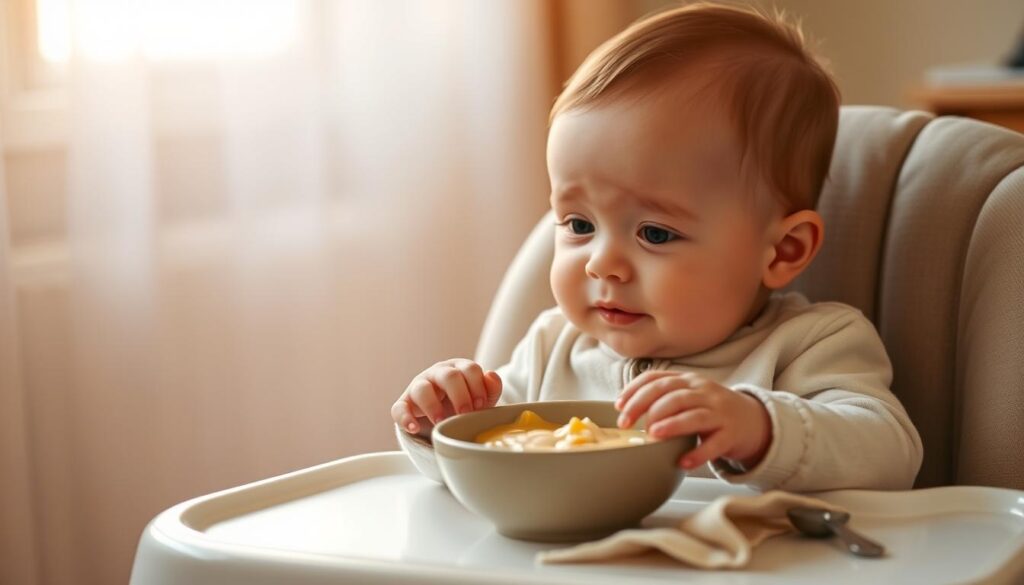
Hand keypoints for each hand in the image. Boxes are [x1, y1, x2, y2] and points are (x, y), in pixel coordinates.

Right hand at [391, 359, 502, 433]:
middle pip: (448, 376)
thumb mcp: (481, 398)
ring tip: (441, 422)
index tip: (481, 406)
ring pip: (422, 388)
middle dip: (460, 395)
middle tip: (466, 414)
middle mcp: (438, 373)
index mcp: (458, 369)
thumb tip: (491, 375)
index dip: (477, 387)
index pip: (470, 369)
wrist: (442, 421)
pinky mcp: (404, 404)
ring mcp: (419, 386)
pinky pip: (399, 408)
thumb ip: (490, 388)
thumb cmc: (464, 404)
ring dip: (433, 406)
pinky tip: (414, 428)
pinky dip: (406, 418)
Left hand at [615, 371, 771, 470]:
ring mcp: (719, 412)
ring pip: (694, 415)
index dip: (635, 391)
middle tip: (627, 424)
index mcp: (688, 381)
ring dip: (671, 424)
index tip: (619, 406)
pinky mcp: (731, 434)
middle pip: (671, 395)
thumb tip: (626, 407)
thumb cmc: (711, 410)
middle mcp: (703, 392)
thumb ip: (663, 397)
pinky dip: (698, 453)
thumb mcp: (689, 395)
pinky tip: (683, 462)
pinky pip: (714, 443)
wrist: (754, 420)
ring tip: (654, 435)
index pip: (657, 379)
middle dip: (645, 407)